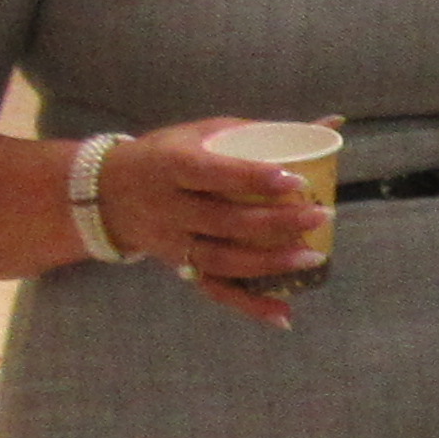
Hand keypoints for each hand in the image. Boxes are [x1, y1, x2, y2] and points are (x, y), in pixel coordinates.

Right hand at [96, 116, 334, 331]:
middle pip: (224, 220)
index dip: (252, 178)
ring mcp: (171, 243)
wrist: (105, 192)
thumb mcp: (204, 133)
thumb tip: (332, 122)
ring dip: (269, 264)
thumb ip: (263, 132)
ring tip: (312, 258)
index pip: (213, 174)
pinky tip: (283, 315)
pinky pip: (214, 291)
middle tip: (322, 216)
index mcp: (171, 165)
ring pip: (221, 260)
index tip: (294, 179)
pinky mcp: (177, 266)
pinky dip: (248, 306)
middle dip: (276, 222)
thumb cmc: (168, 154)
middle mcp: (167, 208)